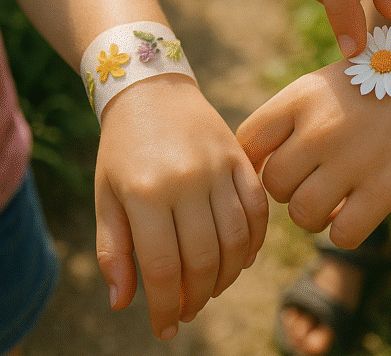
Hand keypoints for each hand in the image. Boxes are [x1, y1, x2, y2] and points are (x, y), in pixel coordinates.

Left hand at [95, 75, 267, 340]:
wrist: (152, 90)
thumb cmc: (122, 148)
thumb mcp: (106, 196)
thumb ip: (113, 250)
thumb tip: (123, 304)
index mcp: (145, 193)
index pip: (162, 268)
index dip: (165, 307)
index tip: (165, 327)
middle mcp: (186, 180)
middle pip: (203, 260)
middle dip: (196, 298)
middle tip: (188, 310)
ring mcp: (218, 166)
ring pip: (236, 239)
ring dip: (227, 276)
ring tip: (211, 289)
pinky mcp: (240, 156)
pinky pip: (258, 208)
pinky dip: (255, 241)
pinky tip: (242, 259)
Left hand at [237, 45, 390, 248]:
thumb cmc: (378, 83)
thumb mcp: (327, 84)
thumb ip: (290, 119)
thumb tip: (257, 167)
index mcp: (301, 96)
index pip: (248, 142)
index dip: (255, 163)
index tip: (276, 166)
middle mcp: (320, 127)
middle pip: (274, 184)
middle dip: (291, 190)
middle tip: (316, 181)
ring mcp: (351, 158)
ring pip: (302, 214)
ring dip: (316, 216)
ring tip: (336, 200)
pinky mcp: (385, 188)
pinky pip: (342, 234)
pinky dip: (346, 231)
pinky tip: (359, 212)